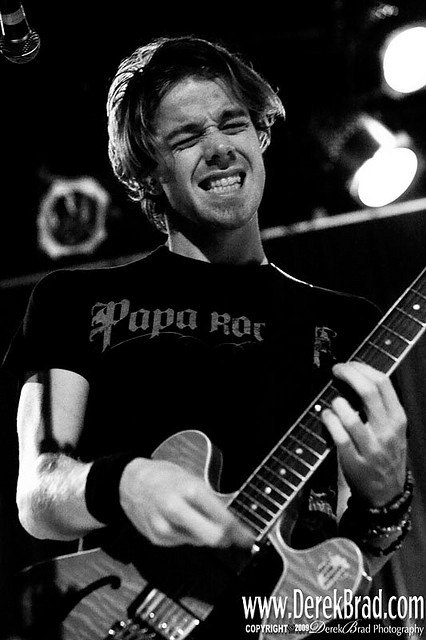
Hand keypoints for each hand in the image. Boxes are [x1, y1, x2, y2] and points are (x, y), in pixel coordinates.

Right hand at [119, 457, 253, 547]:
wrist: (131, 483)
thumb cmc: (165, 478)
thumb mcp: (192, 480)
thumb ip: (211, 501)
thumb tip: (233, 523)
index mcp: (189, 489)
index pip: (222, 516)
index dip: (239, 530)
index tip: (248, 537)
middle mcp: (176, 509)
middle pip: (211, 537)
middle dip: (225, 539)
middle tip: (232, 537)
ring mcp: (165, 526)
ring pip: (198, 542)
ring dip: (204, 535)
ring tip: (197, 518)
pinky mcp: (157, 538)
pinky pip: (183, 542)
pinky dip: (188, 535)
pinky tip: (182, 522)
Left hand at [321, 361, 406, 506]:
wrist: (386, 493)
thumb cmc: (385, 454)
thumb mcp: (393, 429)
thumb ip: (380, 406)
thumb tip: (356, 377)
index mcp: (398, 419)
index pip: (383, 383)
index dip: (361, 368)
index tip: (348, 364)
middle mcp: (387, 431)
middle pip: (368, 392)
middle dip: (348, 374)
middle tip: (336, 370)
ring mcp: (371, 447)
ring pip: (349, 414)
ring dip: (336, 402)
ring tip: (333, 403)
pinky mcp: (353, 460)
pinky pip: (337, 435)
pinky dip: (328, 421)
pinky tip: (326, 417)